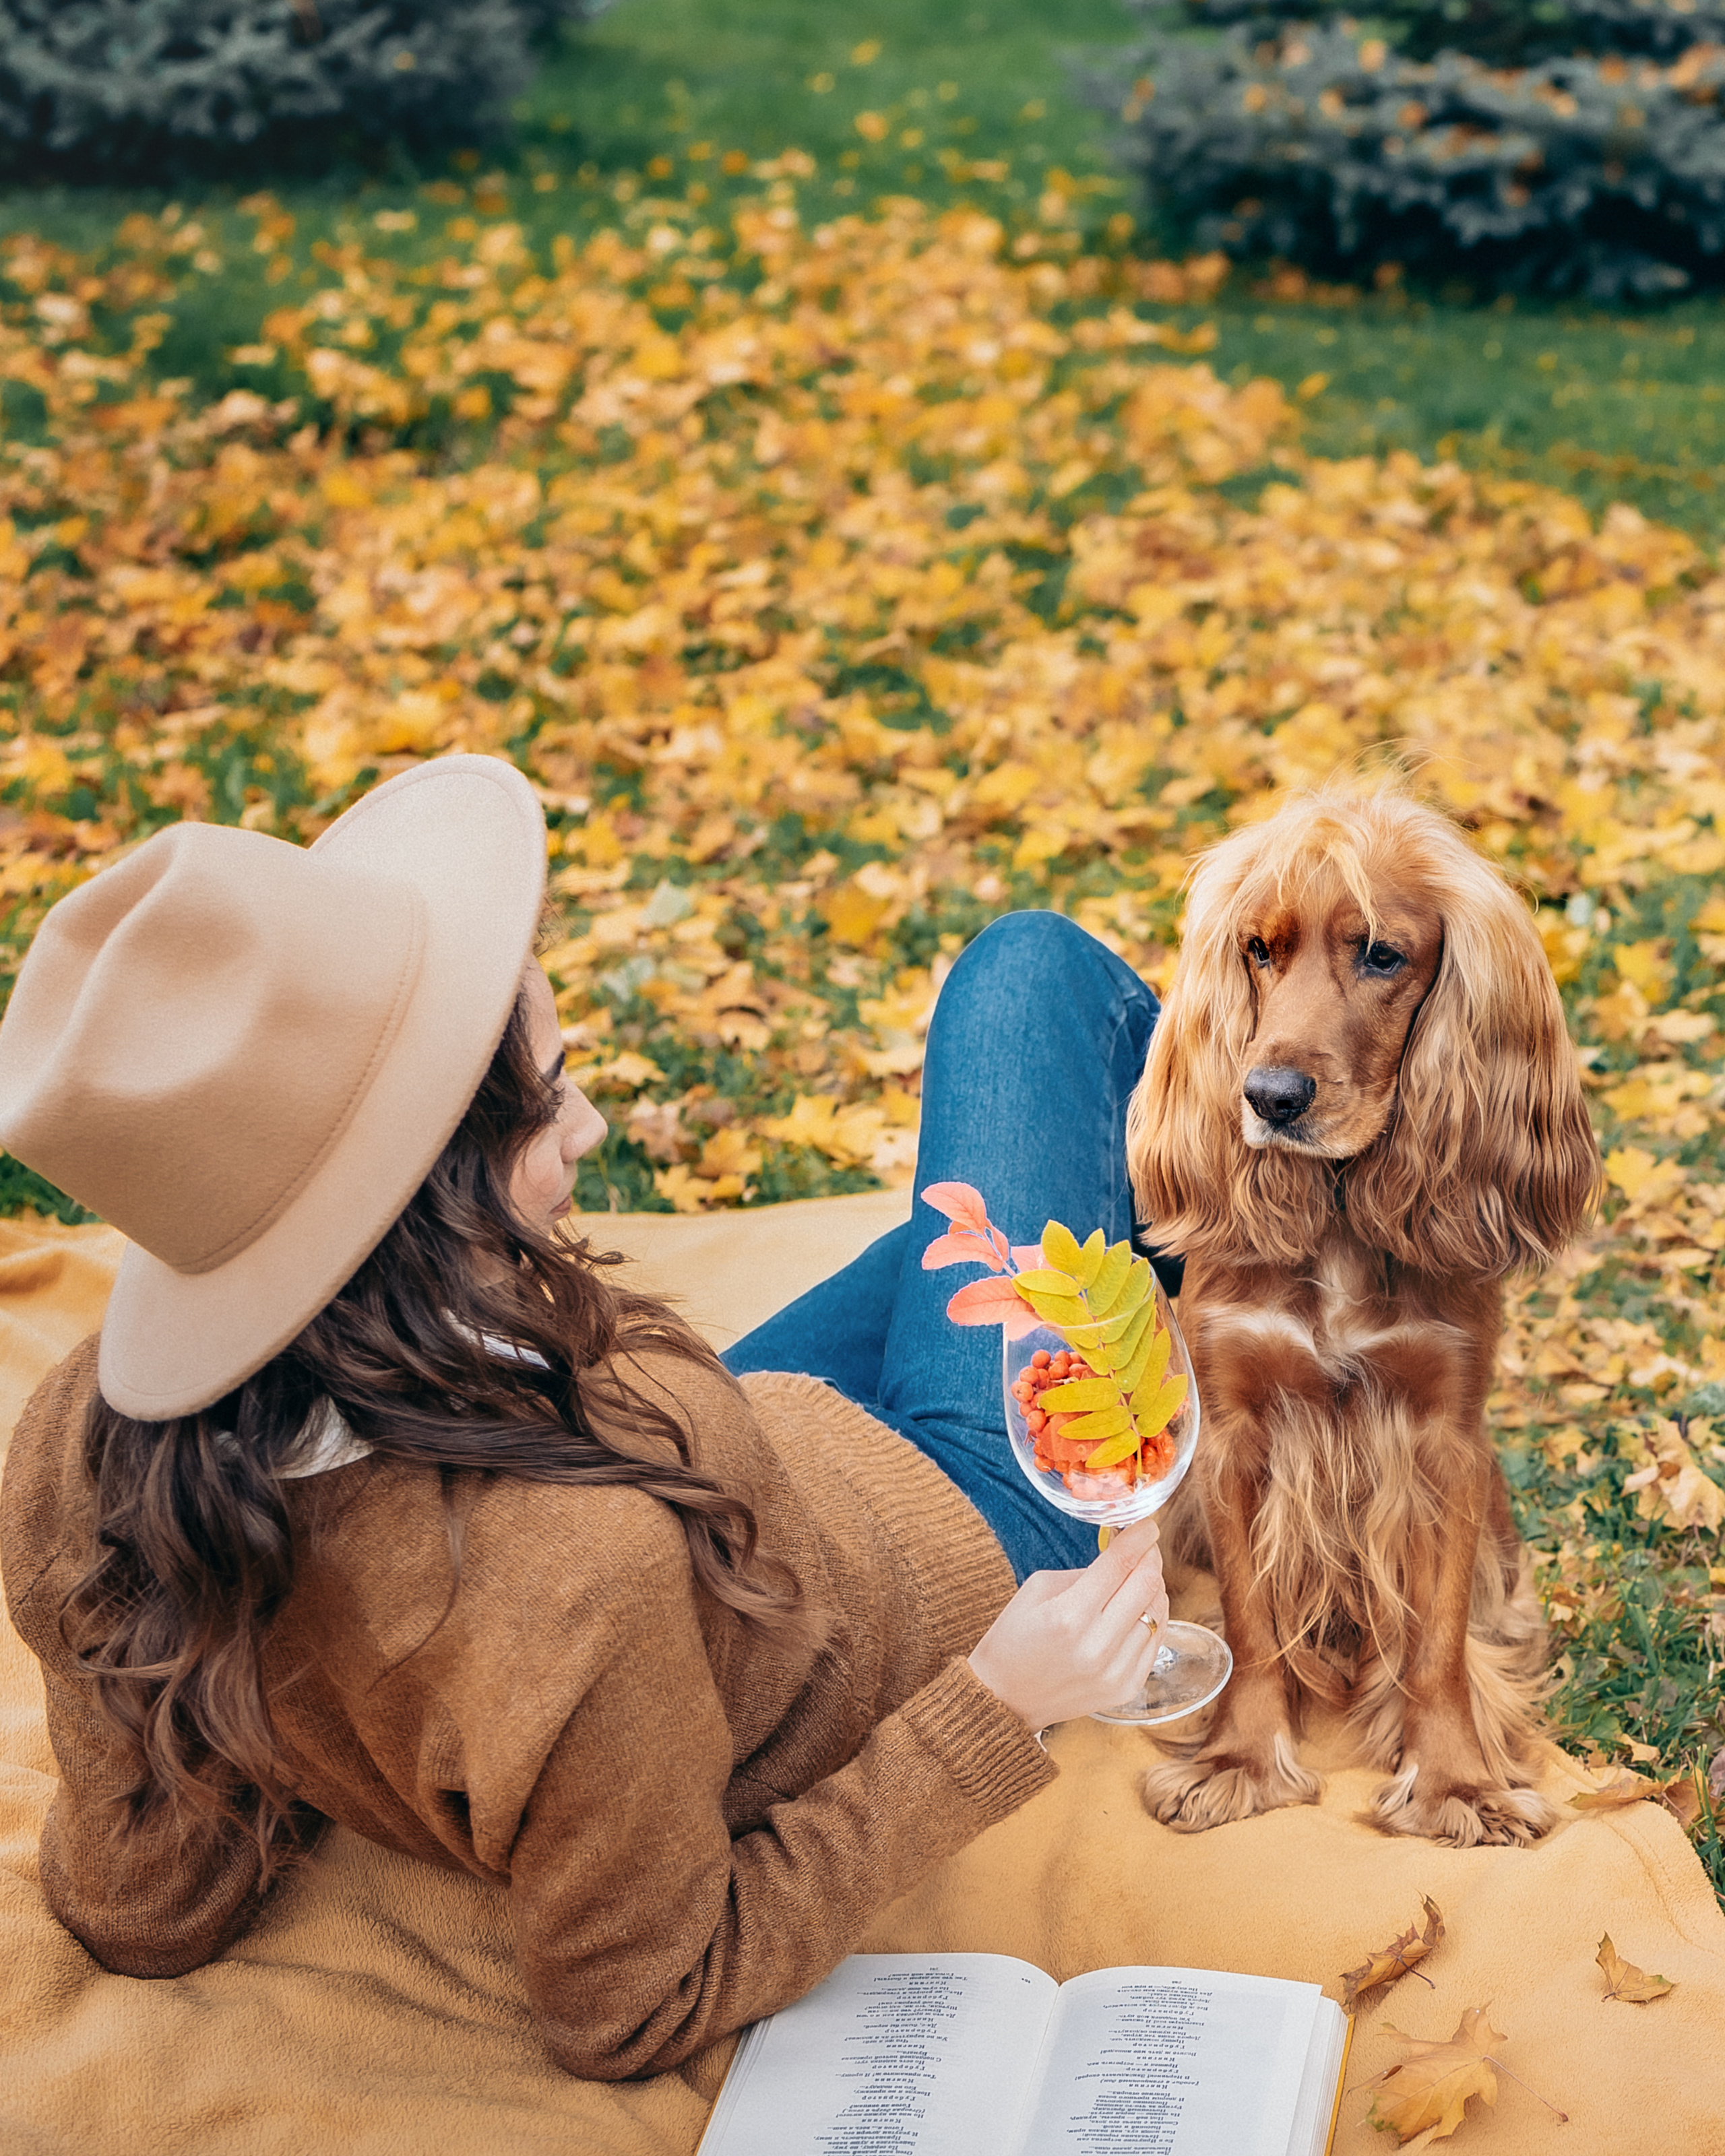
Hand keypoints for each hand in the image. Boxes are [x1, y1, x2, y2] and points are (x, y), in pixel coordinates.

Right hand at [967, 1516, 1170, 1730]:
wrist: (1005, 1700)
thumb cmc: (1014, 1638)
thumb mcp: (1036, 1590)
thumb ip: (1083, 1572)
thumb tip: (1121, 1554)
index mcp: (1068, 1616)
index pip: (1120, 1565)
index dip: (1139, 1538)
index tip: (1147, 1525)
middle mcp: (1096, 1646)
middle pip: (1146, 1586)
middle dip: (1150, 1558)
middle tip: (1145, 1547)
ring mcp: (1115, 1671)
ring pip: (1157, 1613)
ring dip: (1152, 1588)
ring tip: (1138, 1578)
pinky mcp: (1126, 1688)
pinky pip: (1156, 1642)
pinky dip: (1152, 1618)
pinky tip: (1138, 1609)